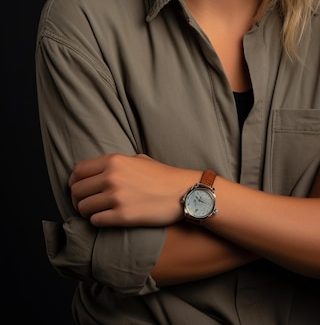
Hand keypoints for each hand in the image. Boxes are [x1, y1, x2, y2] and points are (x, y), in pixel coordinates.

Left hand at [68, 153, 197, 226]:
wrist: (184, 192)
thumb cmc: (162, 176)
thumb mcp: (138, 159)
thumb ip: (116, 163)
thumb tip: (96, 172)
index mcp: (114, 161)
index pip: (78, 172)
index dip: (74, 182)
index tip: (78, 190)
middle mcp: (112, 177)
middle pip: (77, 191)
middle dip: (78, 200)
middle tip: (86, 205)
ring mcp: (116, 197)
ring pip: (83, 208)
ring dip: (88, 213)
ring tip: (98, 213)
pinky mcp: (123, 216)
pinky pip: (96, 221)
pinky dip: (98, 222)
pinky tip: (108, 219)